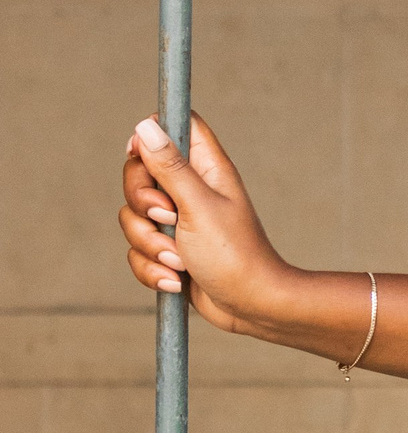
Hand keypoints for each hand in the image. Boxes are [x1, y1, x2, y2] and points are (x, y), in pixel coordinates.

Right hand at [119, 115, 292, 335]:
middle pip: (138, 174)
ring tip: (180, 261)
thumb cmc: (234, 254)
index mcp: (205, 168)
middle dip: (142, 204)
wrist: (250, 306)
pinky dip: (152, 268)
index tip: (139, 156)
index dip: (150, 135)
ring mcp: (178, 221)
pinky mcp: (169, 250)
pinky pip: (138, 250)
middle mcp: (190, 190)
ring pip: (133, 217)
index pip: (174, 128)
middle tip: (170, 219)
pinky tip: (177, 279)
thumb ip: (169, 167)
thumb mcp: (197, 205)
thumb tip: (146, 125)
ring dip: (150, 244)